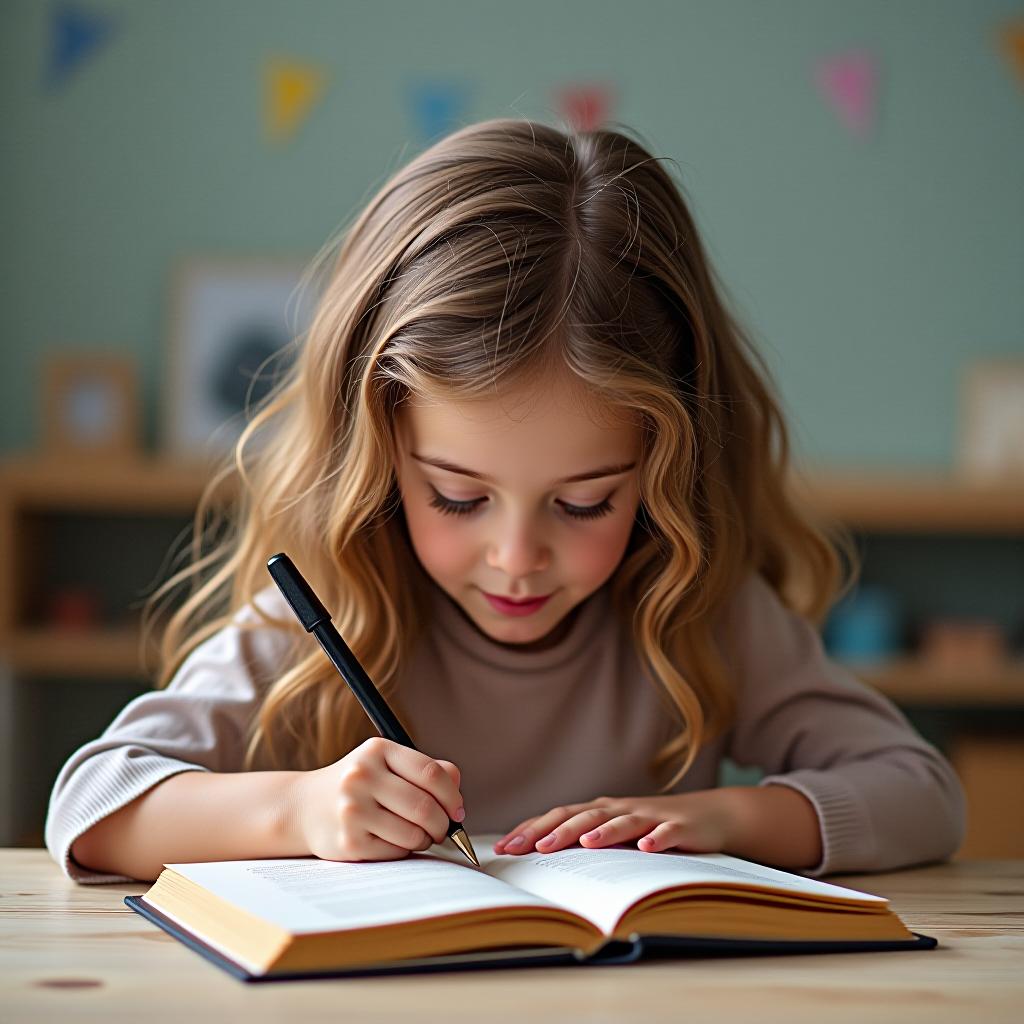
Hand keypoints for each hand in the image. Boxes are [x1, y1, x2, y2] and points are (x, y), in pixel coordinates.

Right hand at [291, 737, 464, 861]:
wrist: (305, 807)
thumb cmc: (360, 785)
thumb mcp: (387, 764)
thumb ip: (426, 771)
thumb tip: (457, 792)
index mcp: (377, 750)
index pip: (431, 774)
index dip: (452, 796)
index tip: (457, 810)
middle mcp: (361, 776)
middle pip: (425, 807)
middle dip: (443, 824)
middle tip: (443, 829)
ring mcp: (352, 810)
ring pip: (414, 834)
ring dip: (425, 839)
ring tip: (417, 834)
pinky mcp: (348, 842)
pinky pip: (396, 852)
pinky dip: (404, 850)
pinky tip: (392, 840)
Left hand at [493, 790, 739, 855]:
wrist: (710, 815)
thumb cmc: (653, 828)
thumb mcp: (616, 834)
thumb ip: (584, 842)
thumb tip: (537, 860)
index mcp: (600, 811)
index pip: (558, 816)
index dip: (531, 830)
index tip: (503, 847)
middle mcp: (620, 809)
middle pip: (584, 816)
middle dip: (556, 831)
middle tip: (532, 848)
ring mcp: (650, 816)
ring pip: (622, 822)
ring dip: (604, 831)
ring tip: (585, 842)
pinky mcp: (680, 827)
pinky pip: (667, 833)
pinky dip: (657, 839)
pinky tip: (648, 848)